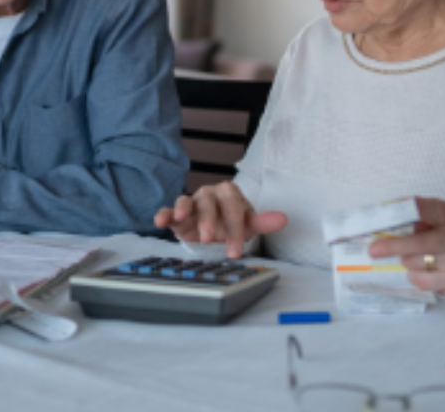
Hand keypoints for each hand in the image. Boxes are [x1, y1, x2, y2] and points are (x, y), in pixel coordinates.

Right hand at [153, 181, 287, 258]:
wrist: (214, 230)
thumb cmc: (231, 224)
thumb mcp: (247, 225)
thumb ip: (263, 222)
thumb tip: (284, 219)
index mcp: (229, 193)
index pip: (233, 207)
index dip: (235, 228)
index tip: (236, 250)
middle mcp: (210, 194)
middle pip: (209, 203)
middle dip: (210, 221)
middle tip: (211, 239)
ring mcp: (192, 202)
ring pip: (188, 202)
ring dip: (185, 210)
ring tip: (184, 220)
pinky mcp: (176, 213)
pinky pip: (169, 210)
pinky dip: (164, 213)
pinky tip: (160, 221)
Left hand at [367, 197, 444, 296]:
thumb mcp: (437, 215)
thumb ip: (415, 215)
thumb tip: (381, 219)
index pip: (427, 210)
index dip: (404, 212)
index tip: (384, 218)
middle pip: (422, 243)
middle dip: (394, 246)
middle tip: (373, 250)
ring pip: (418, 264)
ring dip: (405, 261)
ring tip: (409, 256)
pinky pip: (423, 282)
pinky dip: (415, 276)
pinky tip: (419, 270)